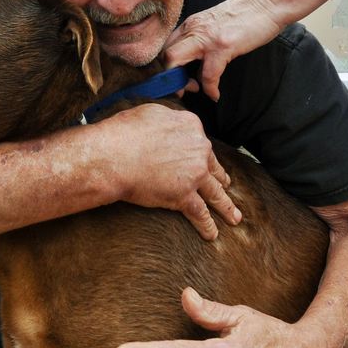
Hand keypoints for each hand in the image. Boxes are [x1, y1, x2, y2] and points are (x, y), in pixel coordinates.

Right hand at [105, 105, 240, 239]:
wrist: (114, 155)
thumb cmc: (124, 132)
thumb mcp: (151, 112)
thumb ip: (167, 119)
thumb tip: (167, 124)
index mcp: (191, 127)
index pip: (200, 143)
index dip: (200, 154)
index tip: (201, 160)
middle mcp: (199, 149)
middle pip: (213, 167)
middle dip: (220, 178)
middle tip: (225, 186)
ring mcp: (195, 174)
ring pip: (215, 193)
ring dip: (225, 206)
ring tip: (233, 217)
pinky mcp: (184, 196)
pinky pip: (200, 213)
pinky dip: (207, 226)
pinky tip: (212, 234)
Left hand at [163, 0, 336, 100]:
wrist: (268, 0)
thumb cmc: (247, 14)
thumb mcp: (216, 26)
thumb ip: (202, 42)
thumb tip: (198, 68)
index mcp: (190, 24)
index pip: (165, 46)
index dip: (164, 67)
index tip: (173, 80)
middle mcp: (193, 29)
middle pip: (163, 53)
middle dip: (164, 77)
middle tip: (178, 89)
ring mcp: (206, 37)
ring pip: (174, 60)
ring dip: (180, 83)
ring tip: (193, 91)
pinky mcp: (223, 45)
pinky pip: (208, 74)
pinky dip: (210, 89)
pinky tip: (215, 95)